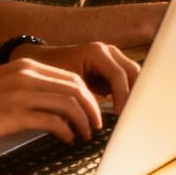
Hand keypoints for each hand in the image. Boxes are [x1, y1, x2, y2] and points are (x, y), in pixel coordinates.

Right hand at [0, 59, 110, 145]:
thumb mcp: (3, 85)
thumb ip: (28, 88)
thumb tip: (54, 105)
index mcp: (26, 67)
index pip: (72, 78)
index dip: (88, 96)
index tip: (93, 111)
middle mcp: (27, 75)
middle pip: (77, 89)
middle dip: (92, 109)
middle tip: (96, 126)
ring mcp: (21, 93)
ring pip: (69, 103)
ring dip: (83, 122)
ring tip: (84, 135)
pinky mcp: (13, 114)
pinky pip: (53, 121)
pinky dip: (66, 131)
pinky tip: (66, 139)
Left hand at [17, 42, 139, 113]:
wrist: (42, 61)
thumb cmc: (49, 72)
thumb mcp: (65, 85)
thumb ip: (81, 100)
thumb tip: (89, 122)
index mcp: (96, 52)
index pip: (118, 74)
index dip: (122, 95)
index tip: (119, 113)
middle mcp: (108, 52)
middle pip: (132, 72)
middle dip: (133, 93)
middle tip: (129, 114)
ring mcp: (112, 58)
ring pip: (133, 75)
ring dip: (132, 93)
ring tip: (127, 112)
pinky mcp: (112, 67)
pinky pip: (126, 79)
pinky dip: (127, 92)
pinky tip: (121, 107)